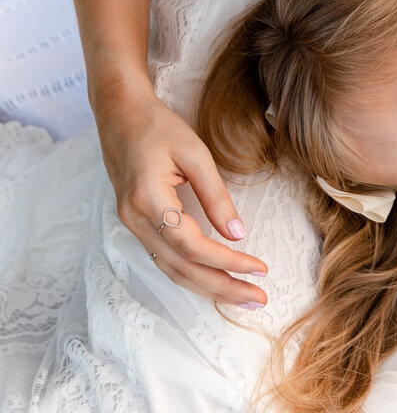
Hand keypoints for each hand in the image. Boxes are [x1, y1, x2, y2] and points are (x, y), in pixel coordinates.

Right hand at [93, 77, 267, 305]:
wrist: (119, 113)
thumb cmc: (158, 126)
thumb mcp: (195, 153)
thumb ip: (216, 195)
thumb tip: (237, 233)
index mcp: (147, 199)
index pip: (191, 246)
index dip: (227, 262)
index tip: (259, 269)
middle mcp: (134, 219)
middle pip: (181, 268)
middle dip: (222, 288)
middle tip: (259, 299)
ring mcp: (131, 224)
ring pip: (171, 270)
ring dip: (208, 287)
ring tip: (244, 296)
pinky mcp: (136, 223)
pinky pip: (165, 259)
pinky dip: (192, 274)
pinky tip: (216, 281)